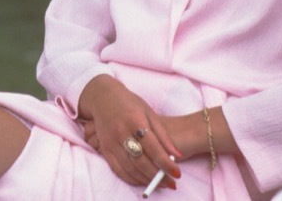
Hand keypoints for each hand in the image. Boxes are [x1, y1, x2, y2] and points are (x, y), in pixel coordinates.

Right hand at [77, 75, 181, 189]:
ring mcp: (110, 141)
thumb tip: (177, 156)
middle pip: (141, 161)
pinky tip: (142, 180)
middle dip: (157, 175)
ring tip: (160, 184)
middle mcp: (121, 132)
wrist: (103, 97)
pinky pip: (117, 169)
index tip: (177, 174)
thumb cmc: (130, 104)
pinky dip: (131, 178)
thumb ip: (163, 135)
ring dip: (146, 179)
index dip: (165, 163)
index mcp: (135, 120)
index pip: (153, 147)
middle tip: (171, 183)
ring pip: (130, 167)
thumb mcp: (150, 113)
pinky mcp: (104, 148)